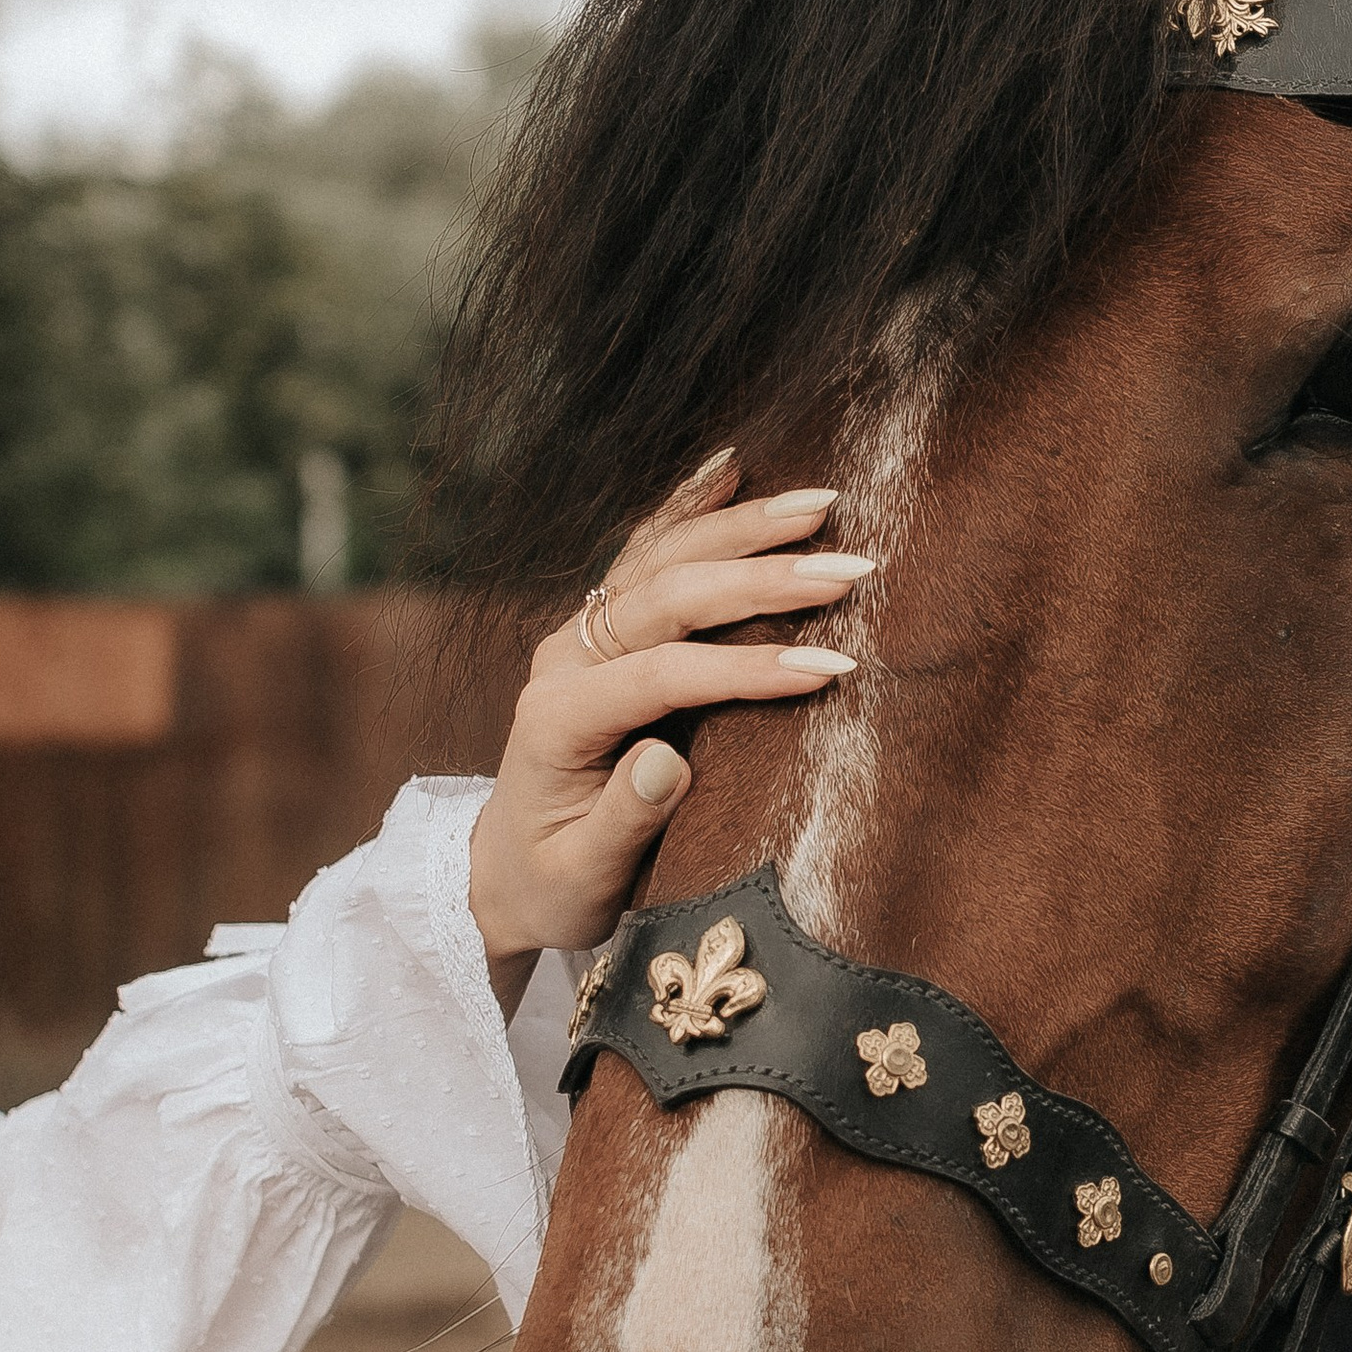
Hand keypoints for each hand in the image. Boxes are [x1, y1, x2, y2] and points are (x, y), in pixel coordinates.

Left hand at [468, 455, 869, 1003]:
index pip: (661, 675)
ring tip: (821, 506)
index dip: (744, 668)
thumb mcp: (581, 879)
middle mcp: (564, 659)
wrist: (502, 869)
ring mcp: (580, 635)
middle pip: (666, 596)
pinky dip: (690, 508)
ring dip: (742, 528)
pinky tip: (730, 467)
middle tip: (848, 570)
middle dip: (761, 579)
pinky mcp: (599, 629)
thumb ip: (622, 820)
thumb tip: (670, 761)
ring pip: (662, 560)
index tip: (826, 668)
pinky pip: (646, 553)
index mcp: (556, 718)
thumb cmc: (551, 883)